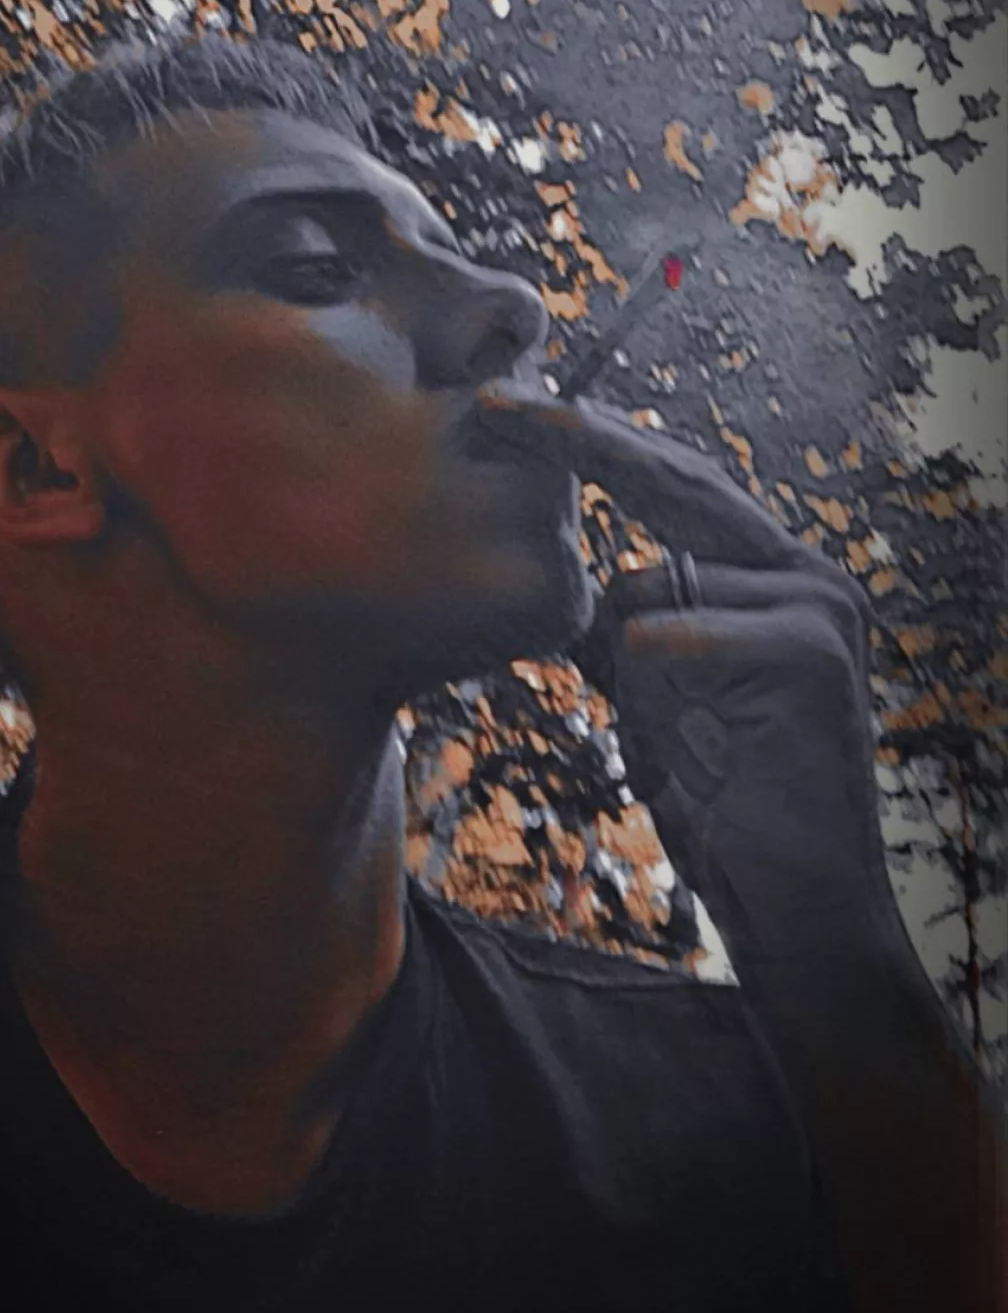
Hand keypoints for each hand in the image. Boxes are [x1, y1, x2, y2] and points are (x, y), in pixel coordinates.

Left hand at [479, 396, 904, 978]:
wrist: (797, 906)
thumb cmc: (720, 799)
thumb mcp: (651, 692)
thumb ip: (622, 622)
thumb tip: (548, 573)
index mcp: (775, 573)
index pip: (674, 483)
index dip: (592, 439)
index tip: (506, 406)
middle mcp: (807, 574)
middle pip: (675, 483)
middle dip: (578, 440)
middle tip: (494, 406)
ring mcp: (819, 606)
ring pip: (651, 585)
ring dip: (624, 667)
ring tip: (677, 736)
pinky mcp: (811, 653)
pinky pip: (670, 639)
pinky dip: (648, 685)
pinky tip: (695, 741)